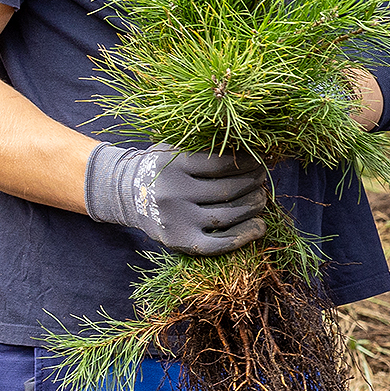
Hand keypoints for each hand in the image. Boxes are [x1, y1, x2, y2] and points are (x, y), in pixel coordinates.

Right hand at [84, 142, 268, 254]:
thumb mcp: (175, 149)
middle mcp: (173, 192)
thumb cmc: (162, 168)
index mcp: (173, 165)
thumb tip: (250, 146)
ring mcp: (176, 220)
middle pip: (228, 190)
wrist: (127, 194)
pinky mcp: (180, 241)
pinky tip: (260, 226)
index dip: (247, 162)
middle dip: (253, 183)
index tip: (258, 161)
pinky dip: (245, 236)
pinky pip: (219, 244)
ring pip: (228, 216)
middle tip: (262, 179)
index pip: (221, 163)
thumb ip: (204, 147)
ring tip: (262, 198)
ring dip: (253, 207)